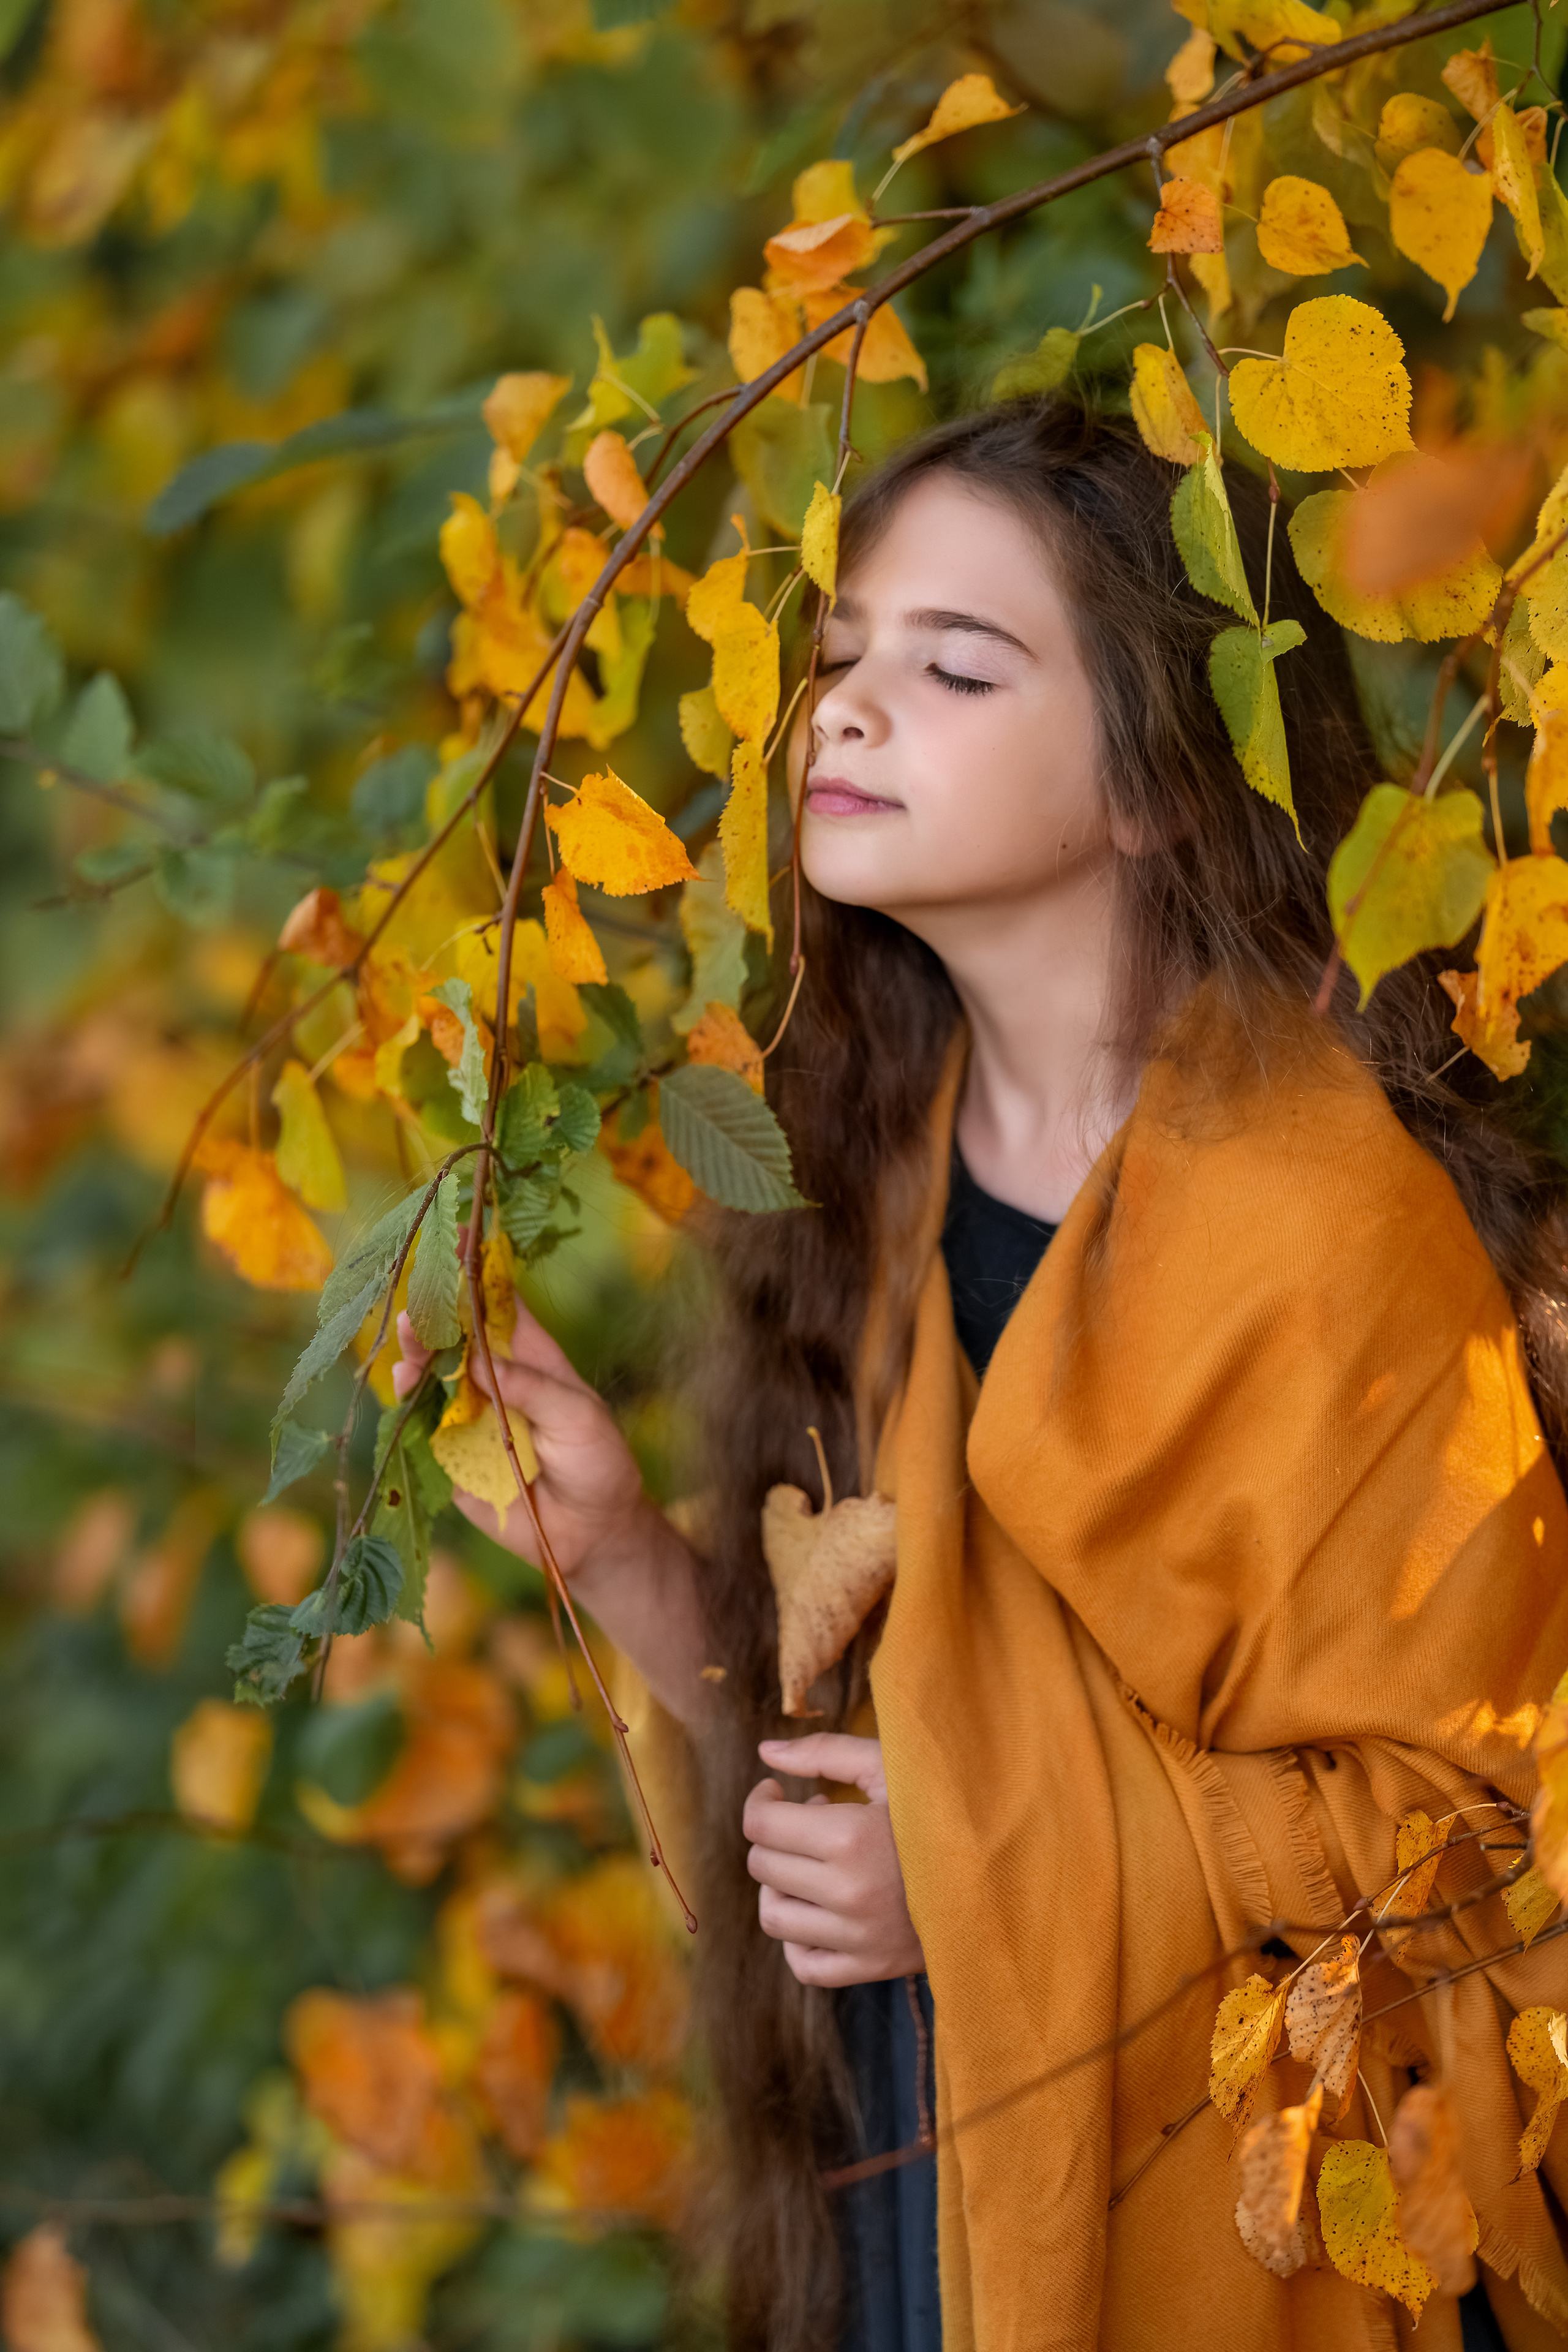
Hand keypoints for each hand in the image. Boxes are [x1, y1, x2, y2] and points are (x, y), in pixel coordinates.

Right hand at [392, 1296, 646, 1580]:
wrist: (589, 1535)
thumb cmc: (597, 1465)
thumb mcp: (578, 1417)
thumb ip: (530, 1387)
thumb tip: (476, 1361)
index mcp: (531, 1356)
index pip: (498, 1302)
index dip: (477, 1269)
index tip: (456, 1235)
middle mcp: (494, 1376)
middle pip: (455, 1333)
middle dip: (435, 1311)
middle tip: (419, 1300)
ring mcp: (468, 1411)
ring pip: (431, 1371)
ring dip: (416, 1349)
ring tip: (409, 1333)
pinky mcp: (449, 1450)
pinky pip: (420, 1420)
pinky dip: (407, 1399)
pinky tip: (403, 1380)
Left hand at [744, 1734, 924, 1987]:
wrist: (999, 1871)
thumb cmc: (939, 1809)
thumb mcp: (889, 1767)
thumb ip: (824, 1752)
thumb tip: (764, 1753)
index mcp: (849, 1837)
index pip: (760, 1825)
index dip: (760, 1802)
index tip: (778, 1794)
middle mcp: (848, 1893)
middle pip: (763, 1866)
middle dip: (775, 1837)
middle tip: (811, 1823)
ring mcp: (858, 1938)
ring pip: (774, 1916)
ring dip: (781, 1884)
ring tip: (811, 1865)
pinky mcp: (870, 1968)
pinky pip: (804, 1964)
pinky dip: (799, 1938)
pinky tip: (820, 1909)